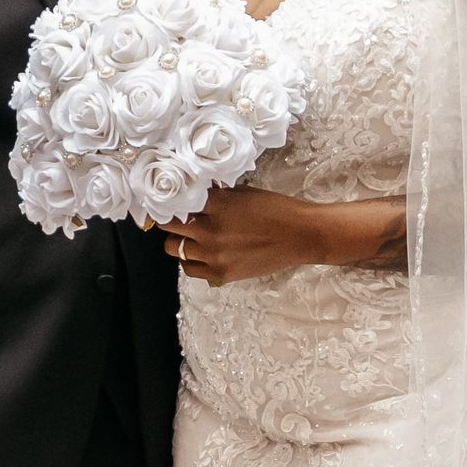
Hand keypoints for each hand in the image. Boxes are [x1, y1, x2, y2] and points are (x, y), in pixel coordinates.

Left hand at [167, 186, 407, 284]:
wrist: (300, 235)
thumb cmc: (276, 209)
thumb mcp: (243, 193)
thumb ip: (216, 196)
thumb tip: (193, 195)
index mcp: (216, 205)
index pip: (175, 200)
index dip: (170, 199)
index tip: (167, 198)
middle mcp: (210, 230)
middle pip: (168, 225)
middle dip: (170, 219)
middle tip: (176, 216)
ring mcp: (213, 254)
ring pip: (174, 248)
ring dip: (178, 240)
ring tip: (189, 236)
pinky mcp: (220, 273)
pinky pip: (189, 269)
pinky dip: (190, 260)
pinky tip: (199, 253)